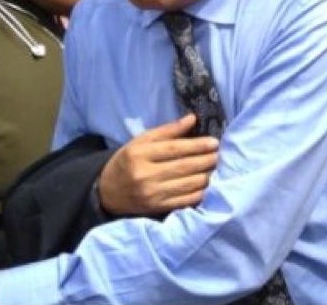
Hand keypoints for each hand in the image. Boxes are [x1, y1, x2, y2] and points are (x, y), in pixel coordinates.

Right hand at [98, 113, 219, 215]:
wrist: (107, 191)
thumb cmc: (128, 161)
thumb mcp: (141, 141)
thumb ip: (167, 130)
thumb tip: (192, 118)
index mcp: (139, 154)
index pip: (174, 149)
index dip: (197, 145)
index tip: (214, 142)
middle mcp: (145, 175)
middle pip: (184, 167)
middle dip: (206, 160)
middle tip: (219, 154)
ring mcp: (151, 194)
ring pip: (188, 184)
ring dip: (207, 175)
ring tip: (216, 167)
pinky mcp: (157, 208)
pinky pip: (185, 200)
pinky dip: (200, 192)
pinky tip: (208, 184)